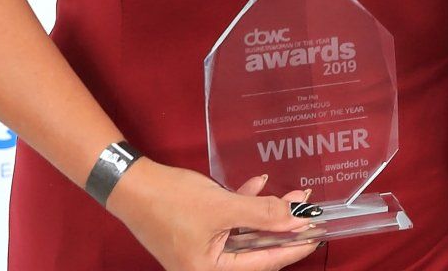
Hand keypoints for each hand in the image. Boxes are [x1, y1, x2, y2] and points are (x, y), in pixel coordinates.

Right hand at [108, 163, 319, 270]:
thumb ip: (261, 214)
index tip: (316, 235)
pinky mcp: (197, 233)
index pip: (264, 263)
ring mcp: (201, 251)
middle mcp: (207, 267)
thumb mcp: (222, 206)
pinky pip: (228, 224)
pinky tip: (257, 185)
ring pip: (245, 234)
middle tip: (306, 210)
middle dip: (281, 227)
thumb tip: (295, 220)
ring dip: (265, 213)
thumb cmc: (170, 201)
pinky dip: (243, 206)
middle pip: (255, 249)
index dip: (293, 247)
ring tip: (290, 195)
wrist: (131, 184)